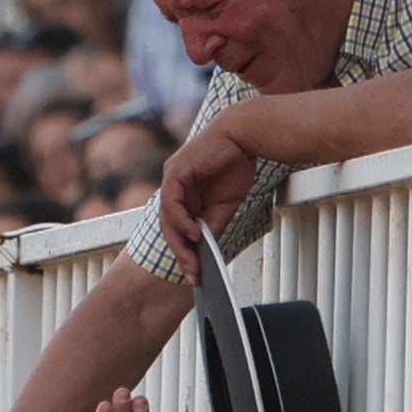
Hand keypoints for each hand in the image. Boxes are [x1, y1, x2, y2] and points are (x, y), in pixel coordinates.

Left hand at [153, 116, 259, 273]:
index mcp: (184, 193)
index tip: (195, 273)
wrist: (244, 138)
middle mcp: (173, 186)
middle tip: (193, 274)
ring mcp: (171, 178)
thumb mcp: (223, 204)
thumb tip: (204, 248)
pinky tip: (194, 234)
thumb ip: (211, 223)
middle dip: (181, 252)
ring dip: (180, 241)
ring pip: (168, 217)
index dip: (184, 251)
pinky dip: (182, 220)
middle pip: (169, 226)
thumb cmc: (235, 165)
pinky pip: (173, 202)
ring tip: (193, 260)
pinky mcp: (175, 171)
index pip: (177, 227)